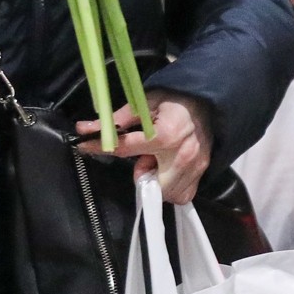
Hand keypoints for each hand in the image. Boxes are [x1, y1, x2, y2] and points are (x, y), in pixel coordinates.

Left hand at [76, 90, 212, 204]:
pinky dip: (172, 188)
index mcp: (165, 135)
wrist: (208, 100)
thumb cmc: (176, 99)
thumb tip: (87, 128)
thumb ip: (119, 118)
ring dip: (157, 182)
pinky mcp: (203, 171)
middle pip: (148, 183)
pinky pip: (182, 195)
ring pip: (166, 194)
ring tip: (160, 161)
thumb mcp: (147, 100)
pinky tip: (170, 170)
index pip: (123, 148)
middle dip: (142, 173)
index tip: (84, 145)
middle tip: (146, 157)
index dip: (100, 147)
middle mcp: (181, 155)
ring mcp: (195, 166)